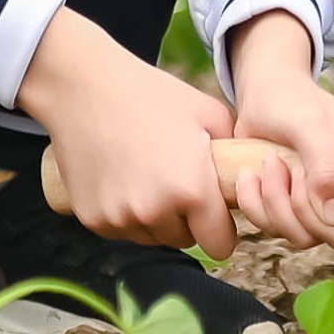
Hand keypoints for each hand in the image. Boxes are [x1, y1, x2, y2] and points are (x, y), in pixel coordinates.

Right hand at [18, 17, 237, 249]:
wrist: (83, 87)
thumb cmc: (150, 95)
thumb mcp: (209, 115)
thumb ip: (236, 154)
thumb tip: (251, 177)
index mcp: (191, 190)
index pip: (220, 246)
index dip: (221, 230)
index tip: (214, 213)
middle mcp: (155, 212)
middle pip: (184, 240)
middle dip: (186, 219)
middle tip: (175, 181)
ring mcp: (120, 218)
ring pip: (151, 236)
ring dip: (155, 218)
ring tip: (146, 175)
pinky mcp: (93, 218)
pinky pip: (121, 228)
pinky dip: (124, 212)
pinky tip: (120, 177)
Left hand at [215, 18, 333, 240]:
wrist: (260, 97)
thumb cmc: (291, 99)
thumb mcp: (308, 121)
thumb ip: (325, 162)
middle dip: (306, 208)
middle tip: (286, 166)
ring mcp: (331, 205)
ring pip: (308, 237)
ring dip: (277, 204)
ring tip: (268, 163)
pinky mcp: (299, 212)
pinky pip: (278, 231)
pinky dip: (257, 207)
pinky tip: (250, 176)